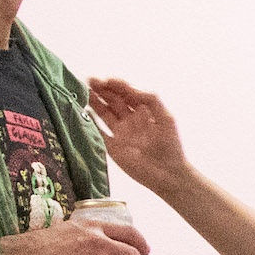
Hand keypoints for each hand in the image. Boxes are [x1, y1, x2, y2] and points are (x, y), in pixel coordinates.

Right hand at [80, 77, 187, 192]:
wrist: (168, 173)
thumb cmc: (170, 146)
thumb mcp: (166, 117)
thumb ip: (151, 100)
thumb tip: (131, 90)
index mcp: (143, 112)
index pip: (126, 94)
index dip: (117, 86)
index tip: (107, 80)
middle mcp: (130, 121)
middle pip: (113, 101)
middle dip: (102, 91)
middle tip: (90, 82)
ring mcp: (121, 133)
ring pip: (104, 113)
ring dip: (95, 102)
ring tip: (84, 92)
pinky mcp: (113, 147)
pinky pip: (99, 132)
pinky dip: (91, 122)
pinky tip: (85, 111)